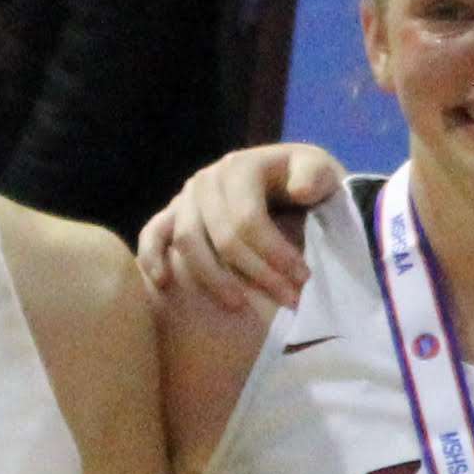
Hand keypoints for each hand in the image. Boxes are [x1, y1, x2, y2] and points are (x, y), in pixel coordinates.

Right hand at [136, 146, 337, 317]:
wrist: (287, 181)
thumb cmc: (306, 182)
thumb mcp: (320, 170)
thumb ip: (315, 175)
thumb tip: (299, 190)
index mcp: (241, 167)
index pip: (249, 218)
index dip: (275, 253)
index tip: (303, 279)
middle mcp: (208, 179)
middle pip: (221, 236)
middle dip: (257, 273)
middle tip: (288, 299)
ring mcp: (187, 197)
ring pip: (188, 241)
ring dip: (213, 278)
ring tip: (240, 306)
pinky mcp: (173, 214)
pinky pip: (153, 234)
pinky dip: (152, 257)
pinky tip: (162, 282)